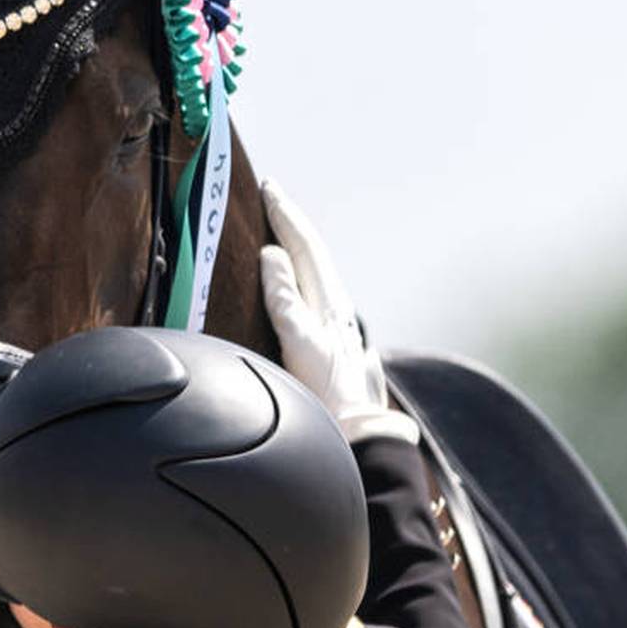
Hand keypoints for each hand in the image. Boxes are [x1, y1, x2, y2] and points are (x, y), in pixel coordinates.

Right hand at [258, 179, 419, 445]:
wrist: (356, 438)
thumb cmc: (328, 398)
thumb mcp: (301, 344)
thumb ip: (286, 300)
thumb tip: (272, 256)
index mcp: (330, 305)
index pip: (305, 247)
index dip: (286, 216)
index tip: (269, 189)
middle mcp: (337, 311)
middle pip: (313, 255)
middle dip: (291, 223)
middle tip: (272, 196)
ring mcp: (336, 328)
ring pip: (315, 272)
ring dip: (296, 247)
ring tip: (280, 230)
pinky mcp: (331, 346)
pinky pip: (312, 293)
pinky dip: (298, 275)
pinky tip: (294, 283)